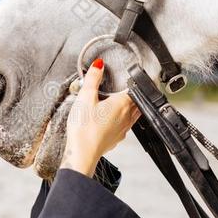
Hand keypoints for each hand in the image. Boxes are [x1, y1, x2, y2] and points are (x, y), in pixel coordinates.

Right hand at [60, 59, 140, 177]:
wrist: (82, 153)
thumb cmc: (84, 128)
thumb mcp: (85, 97)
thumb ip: (92, 79)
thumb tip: (98, 65)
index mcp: (121, 104)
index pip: (134, 89)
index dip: (133, 82)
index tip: (132, 77)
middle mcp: (126, 117)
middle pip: (135, 101)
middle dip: (132, 93)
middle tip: (126, 87)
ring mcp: (123, 129)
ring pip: (132, 114)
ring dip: (129, 107)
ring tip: (120, 101)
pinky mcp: (116, 138)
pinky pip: (124, 125)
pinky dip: (122, 119)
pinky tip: (111, 119)